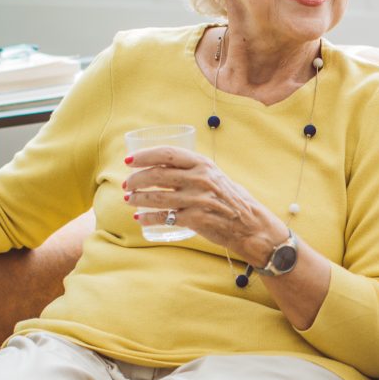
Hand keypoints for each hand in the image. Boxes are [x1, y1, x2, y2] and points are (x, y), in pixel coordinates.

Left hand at [124, 146, 283, 265]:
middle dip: (136, 180)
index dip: (144, 155)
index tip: (129, 161)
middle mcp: (200, 179)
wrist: (251, 225)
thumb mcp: (216, 176)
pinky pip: (164, 217)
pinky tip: (140, 218)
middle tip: (127, 184)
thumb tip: (163, 166)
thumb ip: (194, 170)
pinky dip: (148, 218)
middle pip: (157, 175)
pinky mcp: (196, 219)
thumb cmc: (233, 200)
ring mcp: (197, 199)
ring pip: (157, 197)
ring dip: (138, 198)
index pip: (167, 154)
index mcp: (203, 164)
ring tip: (129, 199)